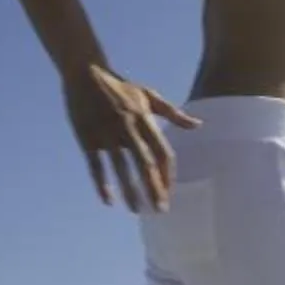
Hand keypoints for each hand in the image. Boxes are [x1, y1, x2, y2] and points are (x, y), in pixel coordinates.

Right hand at [62, 64, 200, 210]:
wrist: (86, 74)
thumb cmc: (121, 87)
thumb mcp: (149, 95)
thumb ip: (173, 113)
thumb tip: (198, 125)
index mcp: (145, 119)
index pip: (162, 152)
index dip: (167, 174)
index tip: (169, 194)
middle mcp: (128, 128)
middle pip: (145, 163)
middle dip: (154, 188)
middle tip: (160, 210)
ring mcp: (107, 133)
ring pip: (121, 168)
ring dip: (130, 190)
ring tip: (137, 210)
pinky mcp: (88, 137)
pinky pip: (96, 165)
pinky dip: (102, 184)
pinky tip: (109, 201)